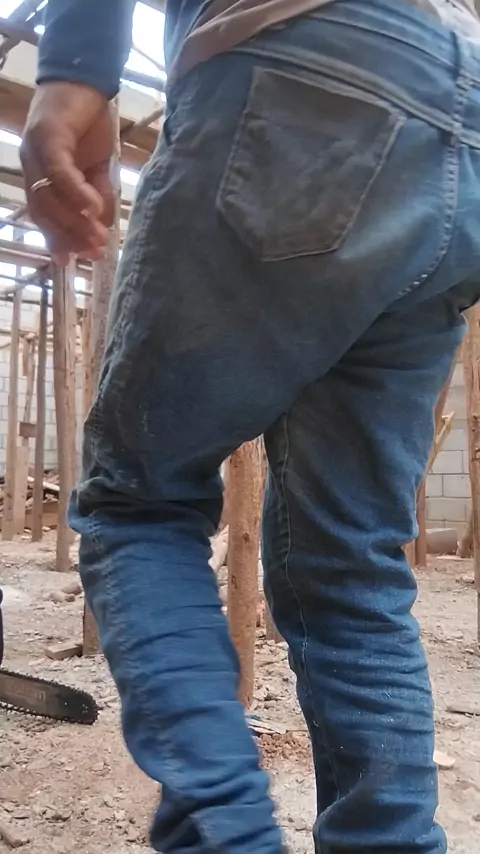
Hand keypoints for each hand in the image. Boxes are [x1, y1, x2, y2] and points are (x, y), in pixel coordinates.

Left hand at [20, 82, 114, 265]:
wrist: (85, 77)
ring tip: (98, 236)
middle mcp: (31, 166)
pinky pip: (58, 173)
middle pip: (44, 213)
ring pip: (49, 198)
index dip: (60, 240)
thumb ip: (97, 195)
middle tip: (94, 253)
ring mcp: (35, 152)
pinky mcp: (47, 136)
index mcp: (40, 175)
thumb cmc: (90, 121)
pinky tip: (92, 209)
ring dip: (74, 222)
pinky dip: (75, 194)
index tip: (77, 261)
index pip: (44, 216)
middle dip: (70, 237)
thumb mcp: (99, 168)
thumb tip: (102, 228)